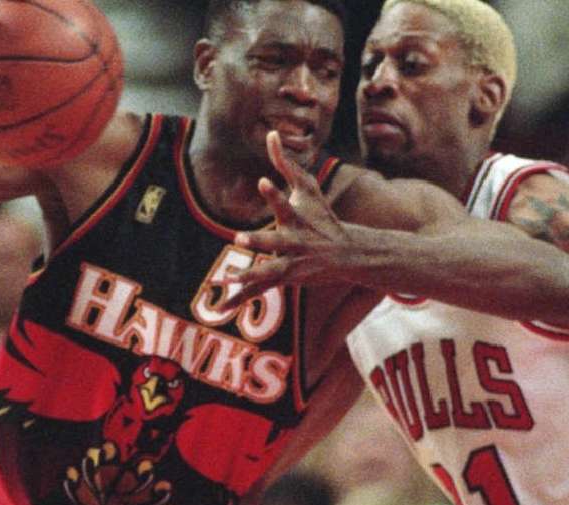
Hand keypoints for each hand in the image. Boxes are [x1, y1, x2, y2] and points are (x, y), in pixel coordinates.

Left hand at [220, 131, 351, 309]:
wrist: (346, 254)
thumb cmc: (322, 216)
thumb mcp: (308, 188)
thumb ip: (286, 163)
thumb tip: (271, 134)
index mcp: (297, 219)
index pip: (284, 203)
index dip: (274, 193)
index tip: (263, 180)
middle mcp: (293, 242)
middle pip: (274, 241)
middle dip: (259, 240)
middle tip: (239, 237)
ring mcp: (290, 263)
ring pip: (267, 271)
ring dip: (250, 275)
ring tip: (230, 277)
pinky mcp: (284, 279)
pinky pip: (259, 289)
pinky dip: (241, 297)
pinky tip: (221, 306)